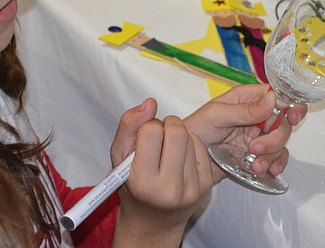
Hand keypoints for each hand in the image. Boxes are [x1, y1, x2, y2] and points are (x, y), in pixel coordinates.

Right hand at [111, 109, 212, 247]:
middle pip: (177, 130)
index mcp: (143, 181)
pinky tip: (180, 159)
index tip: (143, 140)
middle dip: (167, 125)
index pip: (151, 130)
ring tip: (167, 153)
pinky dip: (191, 146)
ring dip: (179, 137)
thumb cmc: (132, 186)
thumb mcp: (119, 157)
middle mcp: (169, 188)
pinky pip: (202, 147)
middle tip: (159, 138)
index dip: (146, 128)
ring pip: (190, 137)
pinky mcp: (206, 187)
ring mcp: (191, 189)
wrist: (152, 222)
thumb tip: (150, 102)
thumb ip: (129, 126)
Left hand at [183, 84, 306, 181]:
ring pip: (280, 142)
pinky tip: (268, 171)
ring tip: (256, 165)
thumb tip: (272, 99)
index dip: (289, 104)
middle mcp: (256, 116)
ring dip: (273, 154)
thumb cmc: (196, 128)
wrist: (184, 158)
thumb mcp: (216, 115)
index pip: (275, 96)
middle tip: (255, 148)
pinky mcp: (257, 155)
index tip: (292, 116)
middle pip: (282, 122)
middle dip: (275, 137)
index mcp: (246, 99)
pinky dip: (275, 165)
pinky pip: (276, 158)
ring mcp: (258, 137)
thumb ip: (244, 110)